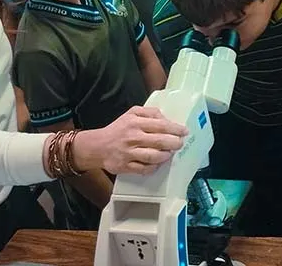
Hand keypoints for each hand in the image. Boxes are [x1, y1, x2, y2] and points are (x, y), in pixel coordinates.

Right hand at [73, 106, 187, 174]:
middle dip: (174, 143)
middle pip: (160, 141)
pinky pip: (145, 169)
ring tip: (169, 153)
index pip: (160, 125)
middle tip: (179, 143)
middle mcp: (132, 137)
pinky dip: (154, 167)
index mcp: (135, 122)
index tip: (184, 131)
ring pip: (153, 157)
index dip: (175, 129)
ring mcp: (129, 153)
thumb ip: (150, 112)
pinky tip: (158, 163)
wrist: (98, 146)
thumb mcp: (132, 113)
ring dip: (165, 156)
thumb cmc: (118, 129)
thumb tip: (166, 119)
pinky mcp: (125, 166)